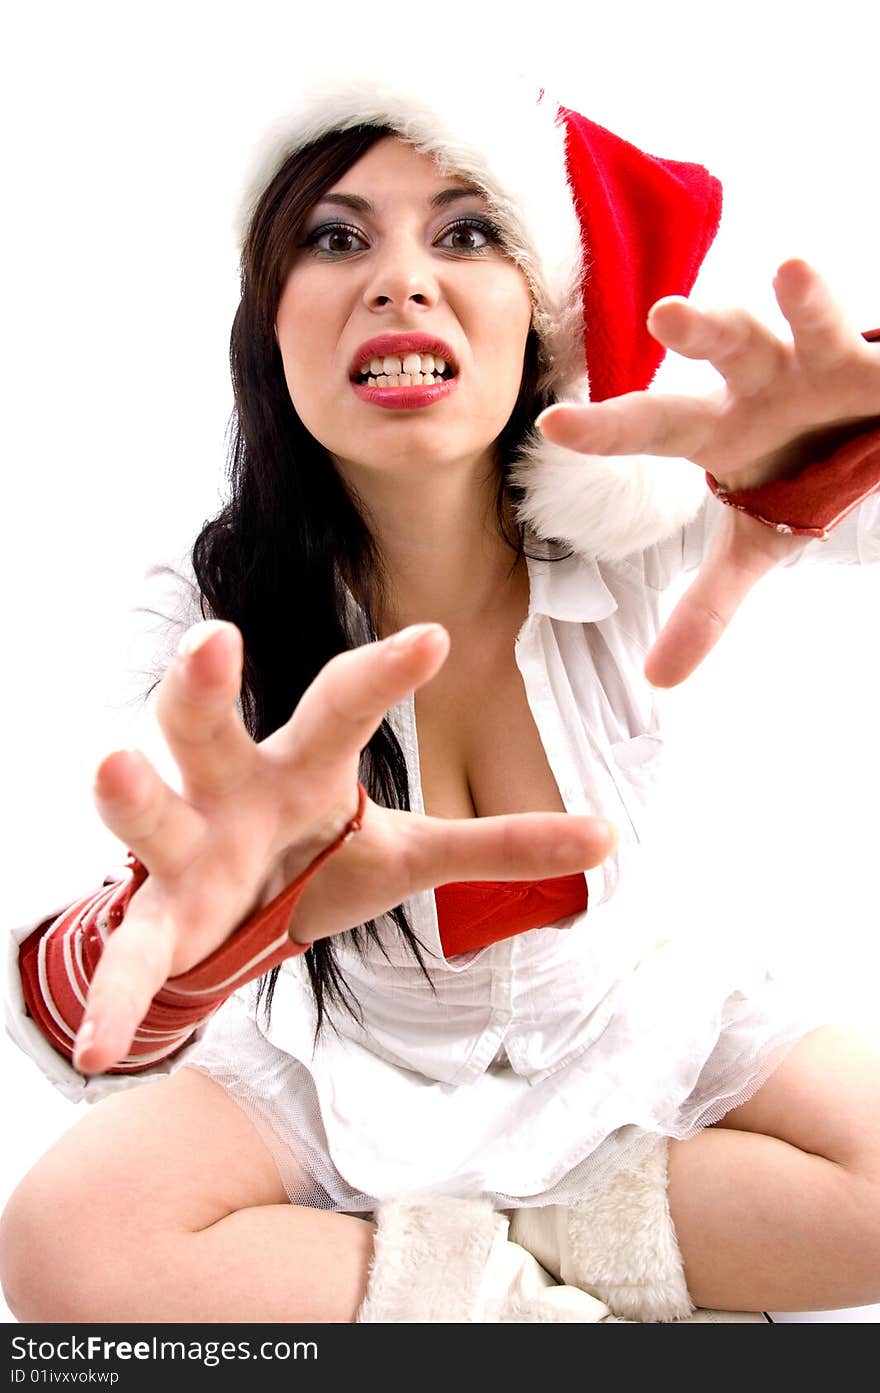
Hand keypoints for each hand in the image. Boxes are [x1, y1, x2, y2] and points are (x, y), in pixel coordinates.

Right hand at [77, 620, 618, 1073]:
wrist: (234, 918)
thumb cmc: (321, 860)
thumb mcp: (412, 853)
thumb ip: (500, 845)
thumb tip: (611, 837)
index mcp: (304, 767)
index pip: (341, 705)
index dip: (384, 673)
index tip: (436, 639)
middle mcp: (235, 789)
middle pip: (211, 726)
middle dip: (203, 684)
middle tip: (213, 640)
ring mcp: (187, 850)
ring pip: (151, 812)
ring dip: (133, 795)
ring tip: (112, 766)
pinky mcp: (159, 922)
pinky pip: (132, 955)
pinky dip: (116, 994)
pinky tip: (100, 1044)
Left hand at [537, 260, 879, 685]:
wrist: (869, 436)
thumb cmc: (800, 474)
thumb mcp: (757, 543)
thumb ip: (708, 605)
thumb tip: (658, 681)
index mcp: (720, 426)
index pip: (652, 425)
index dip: (607, 428)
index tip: (554, 425)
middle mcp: (760, 380)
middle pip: (722, 347)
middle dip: (698, 329)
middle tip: (667, 316)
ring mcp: (820, 358)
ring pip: (802, 321)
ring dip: (803, 299)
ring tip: (792, 271)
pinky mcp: (877, 359)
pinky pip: (872, 335)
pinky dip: (872, 330)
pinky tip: (866, 314)